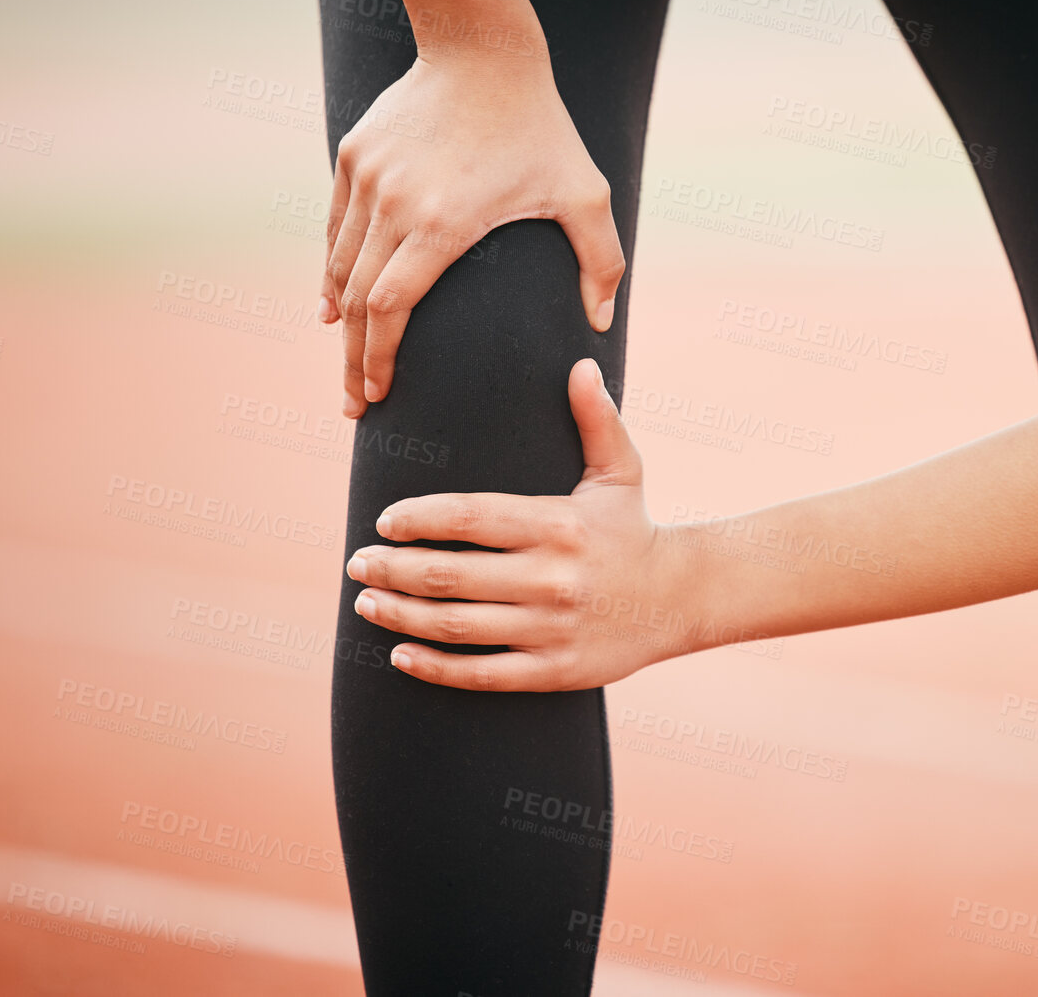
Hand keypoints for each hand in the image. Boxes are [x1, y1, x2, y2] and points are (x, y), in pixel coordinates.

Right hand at [322, 47, 623, 417]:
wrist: (482, 49)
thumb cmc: (541, 126)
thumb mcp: (585, 193)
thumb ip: (602, 260)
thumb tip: (602, 323)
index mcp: (442, 223)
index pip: (393, 308)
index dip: (380, 359)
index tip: (381, 395)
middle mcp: (393, 204)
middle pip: (357, 301)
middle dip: (353, 360)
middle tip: (356, 404)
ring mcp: (367, 178)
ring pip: (338, 266)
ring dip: (339, 320)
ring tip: (345, 361)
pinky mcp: (353, 156)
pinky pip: (335, 228)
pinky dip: (333, 270)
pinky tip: (334, 303)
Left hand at [344, 359, 700, 689]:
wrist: (680, 600)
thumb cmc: (634, 528)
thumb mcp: (621, 471)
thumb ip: (596, 418)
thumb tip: (580, 364)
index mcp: (558, 525)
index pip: (470, 517)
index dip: (419, 518)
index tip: (385, 521)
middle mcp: (552, 578)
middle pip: (451, 574)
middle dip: (393, 568)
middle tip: (357, 561)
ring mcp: (551, 628)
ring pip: (457, 625)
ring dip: (401, 615)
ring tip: (368, 600)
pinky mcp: (553, 670)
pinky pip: (481, 673)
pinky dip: (435, 667)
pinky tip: (401, 655)